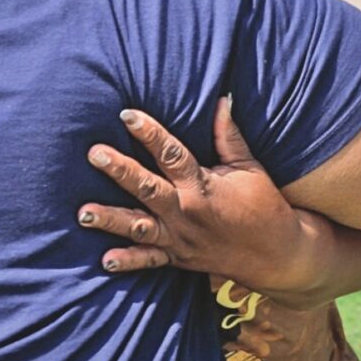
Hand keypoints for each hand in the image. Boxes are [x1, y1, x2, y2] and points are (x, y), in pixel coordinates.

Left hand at [77, 97, 305, 294]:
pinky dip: (129, 261)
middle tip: (94, 154)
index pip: (171, 154)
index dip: (149, 133)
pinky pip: (150, 261)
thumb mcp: (249, 167)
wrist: (278, 255)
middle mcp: (187, 212)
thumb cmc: (264, 205)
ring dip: (111, 220)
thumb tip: (221, 99)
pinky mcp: (178, 258)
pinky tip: (105, 260)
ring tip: (83, 214)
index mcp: (202, 186)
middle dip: (120, 171)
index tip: (127, 114)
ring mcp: (180, 238)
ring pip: (140, 227)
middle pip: (148, 188)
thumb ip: (229, 135)